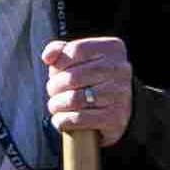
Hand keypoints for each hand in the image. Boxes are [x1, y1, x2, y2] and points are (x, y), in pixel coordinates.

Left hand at [38, 30, 135, 146]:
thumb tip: (48, 56)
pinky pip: (78, 119)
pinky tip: (61, 120)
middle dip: (54, 86)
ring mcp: (120, 95)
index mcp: (112, 49)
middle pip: (73, 76)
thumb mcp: (77, 59)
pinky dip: (62, 121)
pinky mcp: (115, 118)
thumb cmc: (89, 79)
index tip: (56, 73)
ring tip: (55, 105)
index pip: (76, 50)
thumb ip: (60, 50)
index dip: (58, 63)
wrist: (114, 110)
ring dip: (56, 105)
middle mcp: (121, 69)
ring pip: (74, 99)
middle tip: (53, 92)